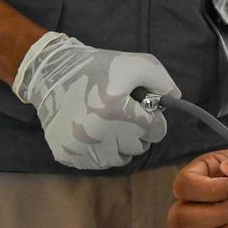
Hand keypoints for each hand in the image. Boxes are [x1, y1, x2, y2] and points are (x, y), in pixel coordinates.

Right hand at [12, 32, 179, 169]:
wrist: (52, 73)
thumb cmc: (99, 67)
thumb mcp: (136, 64)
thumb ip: (163, 81)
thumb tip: (175, 98)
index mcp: (115, 111)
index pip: (156, 131)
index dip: (154, 118)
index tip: (143, 109)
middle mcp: (96, 133)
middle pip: (140, 146)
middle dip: (138, 131)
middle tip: (125, 114)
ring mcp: (79, 147)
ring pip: (120, 159)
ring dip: (121, 144)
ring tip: (110, 123)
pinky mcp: (66, 155)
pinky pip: (98, 163)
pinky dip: (101, 151)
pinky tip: (95, 131)